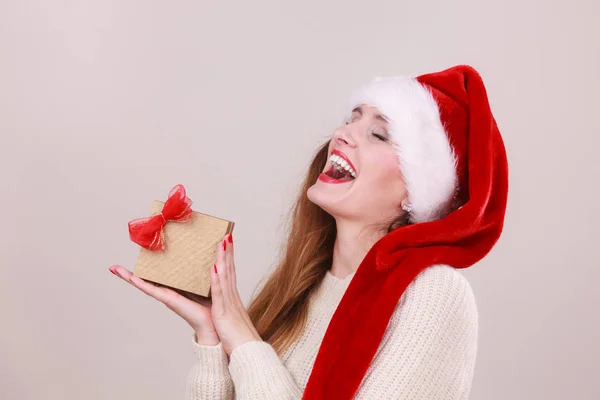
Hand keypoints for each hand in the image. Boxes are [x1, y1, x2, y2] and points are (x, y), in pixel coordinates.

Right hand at [108, 264, 218, 343]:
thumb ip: (200, 272)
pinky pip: (152, 290)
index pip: (156, 276)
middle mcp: (166, 292)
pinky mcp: (168, 300)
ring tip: (115, 270)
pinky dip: (141, 284)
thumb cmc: (210, 303)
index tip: (132, 261)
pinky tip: (132, 278)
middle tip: (114, 267)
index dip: (144, 269)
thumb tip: (207, 256)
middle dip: (129, 275)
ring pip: (143, 284)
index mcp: (173, 287)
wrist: (213, 322)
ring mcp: (165, 296)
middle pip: (145, 281)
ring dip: (128, 278)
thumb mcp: (203, 283)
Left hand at [211, 232, 262, 355]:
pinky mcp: (223, 312)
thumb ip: (225, 309)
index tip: (226, 242)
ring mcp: (229, 303)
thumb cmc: (238, 339)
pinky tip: (214, 267)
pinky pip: (219, 293)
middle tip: (225, 234)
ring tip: (221, 242)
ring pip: (226, 276)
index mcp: (232, 298)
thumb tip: (220, 305)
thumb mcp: (230, 319)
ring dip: (223, 258)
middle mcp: (232, 297)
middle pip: (230, 269)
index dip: (229, 257)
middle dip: (227, 251)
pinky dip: (217, 279)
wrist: (247, 353)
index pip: (231, 273)